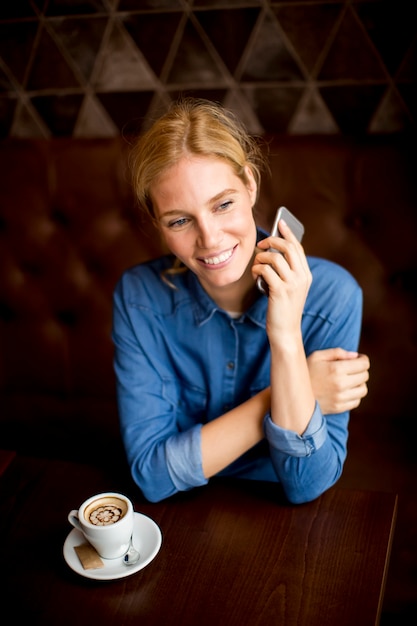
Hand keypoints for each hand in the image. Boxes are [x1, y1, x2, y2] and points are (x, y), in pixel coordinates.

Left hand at [253, 220, 311, 338]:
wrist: (286, 332)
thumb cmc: (283, 309)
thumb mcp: (289, 288)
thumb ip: (285, 272)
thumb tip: (271, 252)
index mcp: (306, 275)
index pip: (298, 247)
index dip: (288, 233)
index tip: (280, 223)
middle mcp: (302, 277)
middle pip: (287, 247)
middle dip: (272, 241)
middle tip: (261, 244)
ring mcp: (292, 284)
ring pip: (274, 257)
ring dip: (261, 259)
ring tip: (257, 266)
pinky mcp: (280, 291)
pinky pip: (265, 270)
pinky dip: (257, 269)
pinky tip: (255, 274)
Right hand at [307, 348, 369, 413]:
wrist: (293, 393)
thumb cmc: (305, 371)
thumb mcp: (317, 356)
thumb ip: (337, 352)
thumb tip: (355, 356)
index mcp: (336, 369)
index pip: (363, 364)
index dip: (363, 359)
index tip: (359, 359)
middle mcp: (341, 384)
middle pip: (365, 376)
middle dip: (361, 370)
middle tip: (352, 368)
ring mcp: (340, 398)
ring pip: (363, 390)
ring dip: (359, 383)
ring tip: (349, 380)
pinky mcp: (338, 408)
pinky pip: (356, 401)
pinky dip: (354, 395)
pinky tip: (345, 391)